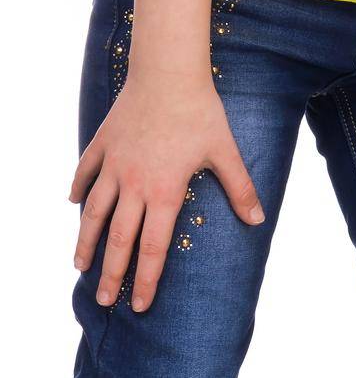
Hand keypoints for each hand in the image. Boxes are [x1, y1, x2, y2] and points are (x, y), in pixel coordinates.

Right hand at [69, 71, 263, 311]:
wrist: (169, 73)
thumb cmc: (201, 112)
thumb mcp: (225, 150)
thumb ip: (240, 187)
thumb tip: (258, 219)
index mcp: (164, 191)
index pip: (153, 246)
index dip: (147, 278)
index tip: (139, 303)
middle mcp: (134, 185)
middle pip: (118, 239)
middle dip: (111, 273)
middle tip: (104, 299)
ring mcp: (114, 165)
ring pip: (93, 212)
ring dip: (85, 241)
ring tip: (80, 265)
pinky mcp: (102, 145)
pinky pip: (85, 173)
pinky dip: (78, 189)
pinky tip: (73, 204)